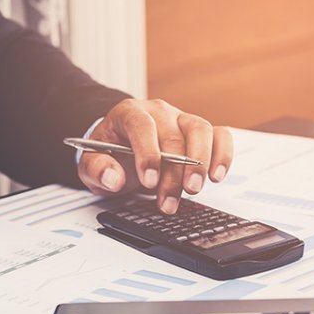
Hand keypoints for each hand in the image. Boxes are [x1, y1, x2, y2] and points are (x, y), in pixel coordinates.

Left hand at [78, 99, 232, 213]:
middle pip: (172, 136)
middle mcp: (158, 111)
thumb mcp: (91, 163)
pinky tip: (216, 176)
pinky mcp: (198, 132)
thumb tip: (113, 178)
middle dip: (172, 173)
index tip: (149, 181)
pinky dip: (223, 154)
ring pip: (199, 130)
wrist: (120, 147)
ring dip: (200, 163)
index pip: (142, 126)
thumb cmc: (109, 153)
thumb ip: (97, 169)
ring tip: (193, 190)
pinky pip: (219, 135)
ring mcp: (181, 119)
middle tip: (168, 201)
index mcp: (129, 113)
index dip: (148, 153)